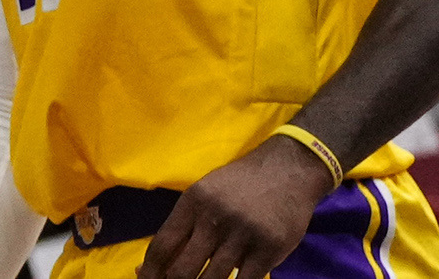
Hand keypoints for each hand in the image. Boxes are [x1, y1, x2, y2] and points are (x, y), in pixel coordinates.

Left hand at [132, 134, 333, 278]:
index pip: (163, 244)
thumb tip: (153, 263)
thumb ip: (185, 226)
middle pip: (183, 268)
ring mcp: (243, 234)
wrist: (286, 170)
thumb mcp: (205, 194)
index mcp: (193, 202)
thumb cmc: (239, 185)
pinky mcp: (270, 248)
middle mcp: (214, 217)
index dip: (152, 270)